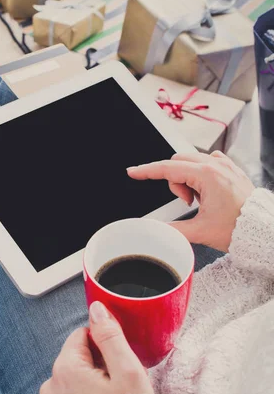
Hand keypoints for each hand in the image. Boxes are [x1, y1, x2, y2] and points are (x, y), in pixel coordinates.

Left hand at [40, 301, 153, 393]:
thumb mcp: (127, 370)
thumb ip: (110, 336)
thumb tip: (96, 308)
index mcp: (65, 368)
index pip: (82, 336)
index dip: (105, 345)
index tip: (118, 363)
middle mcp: (51, 385)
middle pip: (77, 357)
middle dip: (98, 364)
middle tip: (118, 385)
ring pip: (74, 377)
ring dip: (91, 382)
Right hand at [127, 151, 254, 251]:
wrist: (262, 230)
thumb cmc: (238, 228)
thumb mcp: (200, 231)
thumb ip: (172, 230)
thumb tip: (155, 230)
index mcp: (207, 176)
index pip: (168, 169)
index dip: (147, 171)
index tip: (133, 172)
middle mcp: (216, 165)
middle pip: (178, 163)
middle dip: (175, 182)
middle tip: (187, 203)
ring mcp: (225, 165)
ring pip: (191, 162)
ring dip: (188, 180)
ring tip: (200, 201)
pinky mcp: (230, 169)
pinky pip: (207, 163)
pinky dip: (200, 176)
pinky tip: (208, 193)